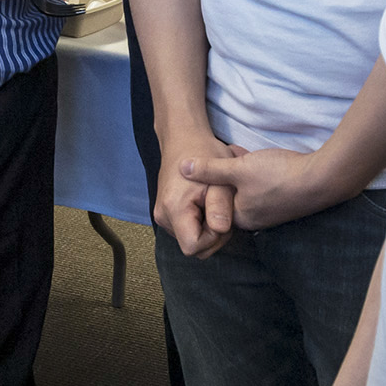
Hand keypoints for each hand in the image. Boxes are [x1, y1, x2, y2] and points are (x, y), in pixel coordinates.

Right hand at [153, 124, 241, 257]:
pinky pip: (186, 230)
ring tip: (215, 205)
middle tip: (223, 211)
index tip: (223, 218)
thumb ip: (220, 206)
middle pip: (191, 247)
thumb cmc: (205, 154)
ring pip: (190, 240)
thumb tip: (221, 230)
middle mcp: (163, 216)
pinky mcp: (166, 213)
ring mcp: (162, 216)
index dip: (213, 239)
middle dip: (212, 236)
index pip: (193, 247)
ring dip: (207, 230)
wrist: (184, 138)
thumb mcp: (221, 179)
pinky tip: (207, 206)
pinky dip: (200, 224)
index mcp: (174, 209)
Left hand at [178, 143, 329, 232]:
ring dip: (246, 171)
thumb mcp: (238, 169)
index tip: (212, 161)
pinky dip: (261, 173)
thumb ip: (210, 169)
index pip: (215, 203)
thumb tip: (182, 168)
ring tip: (244, 154)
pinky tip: (265, 158)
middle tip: (227, 154)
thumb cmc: (278, 176)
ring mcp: (273, 213)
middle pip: (233, 195)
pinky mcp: (287, 203)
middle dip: (229, 174)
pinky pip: (265, 188)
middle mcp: (255, 220)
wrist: (323, 179)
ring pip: (250, 189)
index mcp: (240, 217)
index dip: (212, 179)